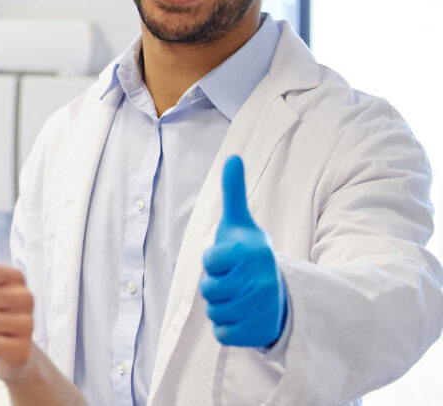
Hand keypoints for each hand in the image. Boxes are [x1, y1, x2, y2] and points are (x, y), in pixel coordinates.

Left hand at [201, 155, 286, 346]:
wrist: (283, 294)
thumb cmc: (251, 256)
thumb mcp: (241, 224)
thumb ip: (233, 193)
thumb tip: (232, 158)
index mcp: (253, 252)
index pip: (209, 261)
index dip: (213, 262)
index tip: (229, 259)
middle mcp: (260, 280)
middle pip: (208, 290)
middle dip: (215, 287)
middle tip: (235, 281)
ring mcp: (262, 308)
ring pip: (214, 312)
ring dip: (221, 307)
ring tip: (240, 298)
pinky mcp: (260, 333)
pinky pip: (222, 334)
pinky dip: (228, 329)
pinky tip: (243, 316)